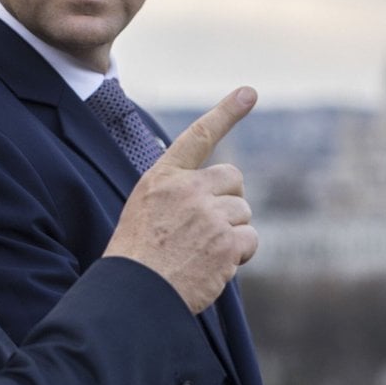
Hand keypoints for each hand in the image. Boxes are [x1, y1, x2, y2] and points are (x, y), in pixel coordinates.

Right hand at [104, 87, 257, 312]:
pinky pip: (250, 240)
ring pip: (243, 213)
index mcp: (163, 177)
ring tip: (203, 253)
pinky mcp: (226, 242)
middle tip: (211, 226)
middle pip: (233, 179)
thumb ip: (175, 192)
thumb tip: (214, 191)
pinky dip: (239, 255)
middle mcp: (187, 189)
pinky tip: (215, 266)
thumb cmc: (137, 256)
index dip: (226, 112)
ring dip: (232, 233)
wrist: (134, 292)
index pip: (198, 136)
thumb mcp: (144, 209)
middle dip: (229, 201)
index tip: (249, 92)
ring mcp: (208, 214)